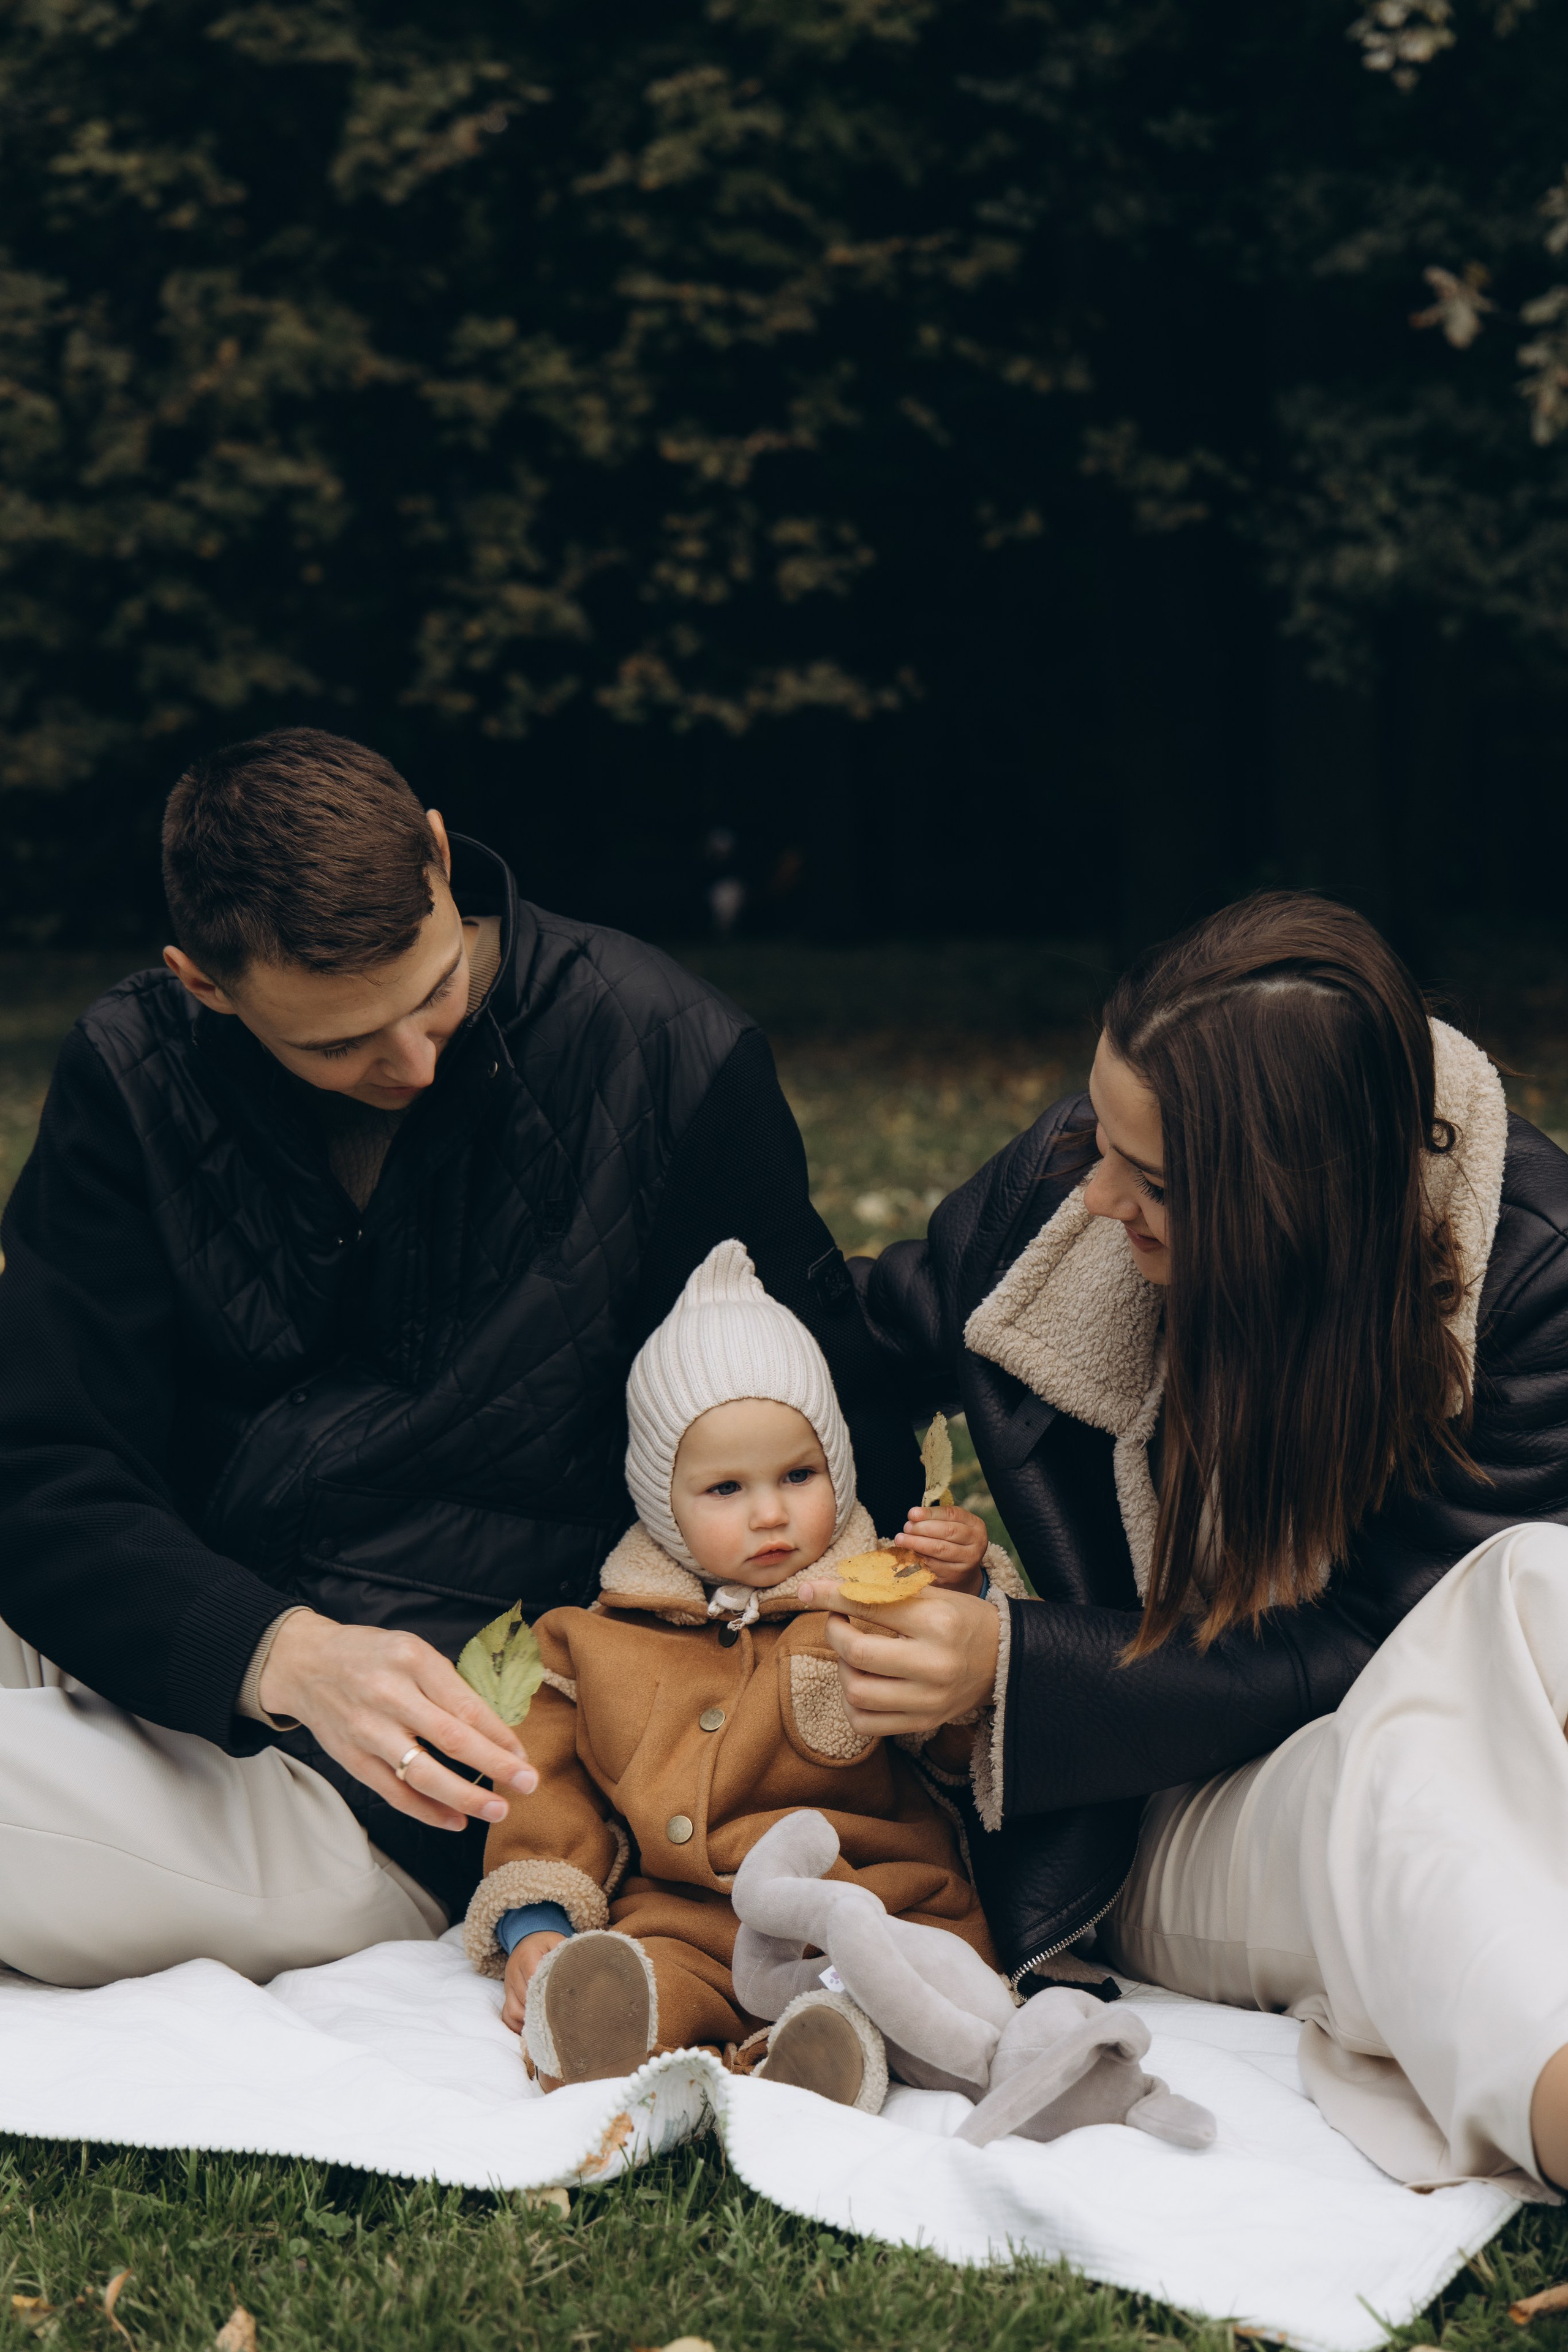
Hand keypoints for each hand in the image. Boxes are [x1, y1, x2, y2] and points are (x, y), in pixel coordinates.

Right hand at [258, 1609, 537, 1832]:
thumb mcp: (413, 1651)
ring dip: (465, 1797)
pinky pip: (394, 1792)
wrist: (304, 1664)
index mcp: (412, 1660)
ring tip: (498, 1810)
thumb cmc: (370, 1655)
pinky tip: (455, 1821)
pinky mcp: (351, 1758)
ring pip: (423, 1773)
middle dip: (495, 1766)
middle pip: (451, 1740)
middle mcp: (390, 1695)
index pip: (466, 1705)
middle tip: (529, 1783)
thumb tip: (492, 1731)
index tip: (524, 1754)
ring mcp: (368, 1730)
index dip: (500, 1734)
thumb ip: (447, 1686)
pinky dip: (427, 1811)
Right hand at [501, 1931, 565, 2031]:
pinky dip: (517, 2025)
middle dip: (539, 2010)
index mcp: (527, 1955)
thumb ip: (565, 1956)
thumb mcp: (557, 1942)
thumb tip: (578, 1974)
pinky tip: (532, 2028)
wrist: (528, 1938)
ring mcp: (508, 1984)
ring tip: (545, 2025)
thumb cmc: (547, 1944)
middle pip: (523, 1998)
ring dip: (528, 2020)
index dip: (545, 1994)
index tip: (560, 2004)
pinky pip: (506, 2015)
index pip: (533, 1980)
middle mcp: (513, 1970)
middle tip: (557, 2019)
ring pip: (513, 2010)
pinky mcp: (506, 1994)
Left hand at [796, 1580, 1000, 1737]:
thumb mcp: (934, 1595)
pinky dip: (852, 1702)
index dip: (831, 1596)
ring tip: (852, 1653)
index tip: (807, 1590)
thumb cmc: (964, 1620)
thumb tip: (828, 1587)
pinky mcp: (922, 1723)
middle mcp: (933, 1664)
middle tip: (837, 1621)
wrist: (1006, 1661)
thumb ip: (884, 1590)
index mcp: (936, 1622)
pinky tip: (860, 1682)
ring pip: (856, 1691)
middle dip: (834, 1632)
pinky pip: (865, 1723)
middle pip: (856, 1652)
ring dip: (842, 1668)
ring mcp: (928, 1700)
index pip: (869, 1605)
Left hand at [895, 1503, 988, 1592]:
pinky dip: (919, 1558)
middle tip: (906, 1527)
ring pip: (940, 1549)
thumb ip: (936, 1520)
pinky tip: (908, 1554)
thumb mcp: (952, 1527)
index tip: (912, 1513)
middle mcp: (976, 1542)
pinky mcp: (956, 1575)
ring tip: (901, 1539)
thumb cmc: (953, 1542)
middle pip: (947, 1531)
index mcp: (976, 1525)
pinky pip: (934, 1565)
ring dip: (917, 1543)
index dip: (930, 1513)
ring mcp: (968, 1560)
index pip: (952, 1514)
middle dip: (922, 1528)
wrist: (963, 1572)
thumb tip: (913, 1517)